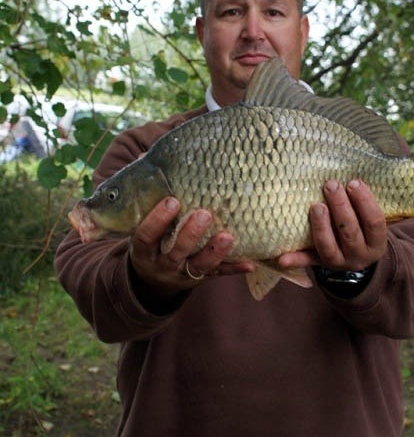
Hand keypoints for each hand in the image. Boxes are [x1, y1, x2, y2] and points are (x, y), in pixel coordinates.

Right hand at [129, 197, 253, 294]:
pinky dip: (234, 269)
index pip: (146, 236)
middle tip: (205, 214)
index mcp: (143, 250)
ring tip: (228, 236)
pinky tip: (250, 263)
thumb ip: (148, 198)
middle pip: (175, 252)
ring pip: (199, 266)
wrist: (154, 279)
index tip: (172, 200)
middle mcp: (162, 264)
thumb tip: (151, 158)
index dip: (158, 220)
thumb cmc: (151, 240)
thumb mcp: (140, 225)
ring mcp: (182, 274)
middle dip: (190, 234)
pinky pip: (218, 274)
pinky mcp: (200, 279)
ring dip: (214, 252)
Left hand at [278, 180, 386, 271]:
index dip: (365, 202)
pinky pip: (307, 263)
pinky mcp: (320, 265)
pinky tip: (282, 258)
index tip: (354, 182)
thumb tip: (351, 176)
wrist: (356, 256)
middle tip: (330, 185)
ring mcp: (339, 264)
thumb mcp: (369, 220)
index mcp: (376, 244)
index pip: (374, 223)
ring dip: (321, 227)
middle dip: (340, 207)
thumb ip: (362, 204)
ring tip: (316, 206)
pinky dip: (295, 260)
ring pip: (329, 248)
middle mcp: (359, 256)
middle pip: (350, 233)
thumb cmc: (362, 227)